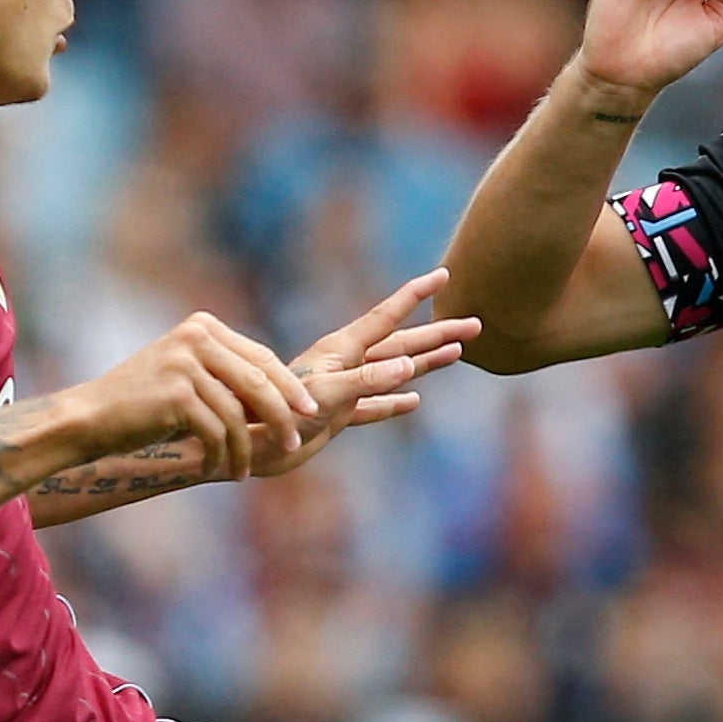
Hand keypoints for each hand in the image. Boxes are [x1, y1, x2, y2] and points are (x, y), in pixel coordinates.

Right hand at [50, 312, 314, 483]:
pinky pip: (216, 432)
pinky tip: (217, 468)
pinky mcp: (176, 393)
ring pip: (238, 413)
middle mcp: (195, 336)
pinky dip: (220, 456)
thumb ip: (227, 374)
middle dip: (281, 417)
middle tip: (293, 444)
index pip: (261, 356)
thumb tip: (285, 398)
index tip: (309, 411)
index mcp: (202, 326)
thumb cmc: (143, 404)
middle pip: (259, 382)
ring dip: (246, 448)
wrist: (91, 417)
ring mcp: (185, 363)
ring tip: (243, 470)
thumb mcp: (188, 374)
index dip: (289, 387)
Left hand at [259, 268, 478, 475]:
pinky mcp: (337, 416)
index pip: (388, 316)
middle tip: (475, 324)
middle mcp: (346, 364)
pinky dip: (396, 402)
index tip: (444, 275)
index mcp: (342, 349)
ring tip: (457, 352)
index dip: (416, 295)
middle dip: (438, 333)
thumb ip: (368, 381)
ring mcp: (344, 389)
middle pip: (402, 343)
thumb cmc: (278, 416)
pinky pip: (375, 406)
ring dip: (425, 362)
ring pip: (394, 371)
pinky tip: (414, 401)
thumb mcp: (327, 395)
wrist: (247, 446)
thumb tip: (411, 367)